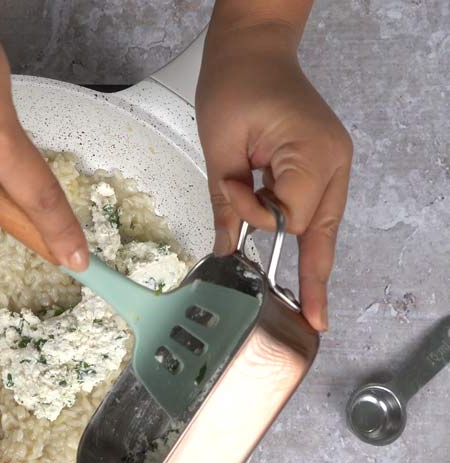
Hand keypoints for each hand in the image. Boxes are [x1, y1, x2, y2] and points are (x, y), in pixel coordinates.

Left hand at [197, 22, 351, 330]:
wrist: (251, 51)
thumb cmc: (234, 86)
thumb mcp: (220, 147)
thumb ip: (225, 202)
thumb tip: (223, 248)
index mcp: (312, 153)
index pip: (290, 215)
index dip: (255, 215)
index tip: (230, 192)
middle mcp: (333, 161)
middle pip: (322, 230)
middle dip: (314, 276)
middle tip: (315, 321)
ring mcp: (334, 162)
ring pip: (324, 225)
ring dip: (309, 256)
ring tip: (311, 303)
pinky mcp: (323, 163)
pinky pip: (317, 209)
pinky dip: (304, 233)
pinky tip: (304, 266)